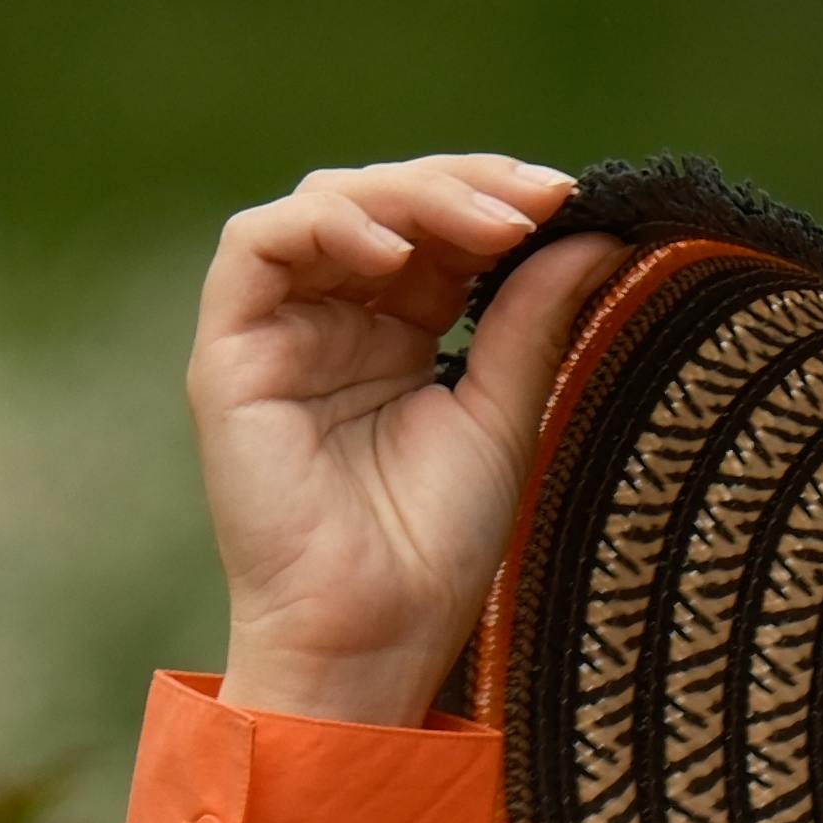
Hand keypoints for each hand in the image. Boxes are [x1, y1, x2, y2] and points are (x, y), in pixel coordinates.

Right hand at [189, 153, 610, 725]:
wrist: (370, 635)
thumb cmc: (432, 550)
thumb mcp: (501, 417)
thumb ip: (531, 321)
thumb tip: (593, 235)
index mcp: (397, 331)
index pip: (438, 229)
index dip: (495, 200)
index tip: (567, 199)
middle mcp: (334, 318)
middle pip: (385, 202)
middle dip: (464, 187)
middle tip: (537, 199)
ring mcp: (278, 328)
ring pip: (325, 206)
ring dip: (408, 198)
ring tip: (486, 225)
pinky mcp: (229, 349)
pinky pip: (256, 246)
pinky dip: (324, 228)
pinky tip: (395, 255)